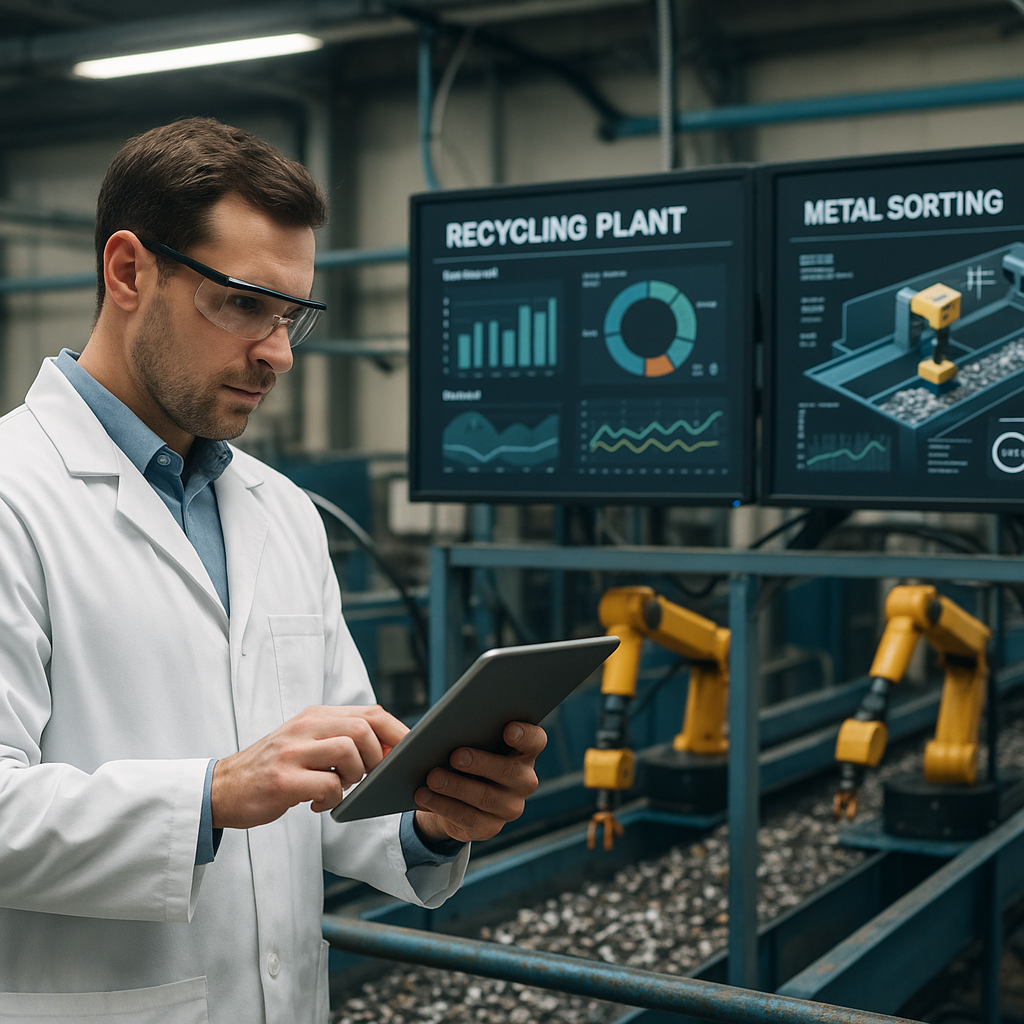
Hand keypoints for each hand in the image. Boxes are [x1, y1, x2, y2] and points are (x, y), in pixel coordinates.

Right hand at [211, 705, 407, 828]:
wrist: (223, 788)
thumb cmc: (275, 769)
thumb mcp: (307, 742)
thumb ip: (342, 739)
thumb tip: (390, 749)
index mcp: (316, 716)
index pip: (371, 713)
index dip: (396, 733)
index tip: (407, 753)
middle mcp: (305, 727)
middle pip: (364, 728)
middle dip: (377, 757)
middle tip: (367, 777)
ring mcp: (292, 752)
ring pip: (349, 751)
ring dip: (355, 777)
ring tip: (339, 788)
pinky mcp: (282, 779)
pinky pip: (328, 785)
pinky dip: (333, 800)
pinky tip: (318, 804)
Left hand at [412, 721, 546, 844]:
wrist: (455, 792)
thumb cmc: (465, 752)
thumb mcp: (470, 739)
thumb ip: (469, 730)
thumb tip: (446, 728)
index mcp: (524, 751)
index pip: (535, 741)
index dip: (525, 735)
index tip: (508, 729)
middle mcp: (524, 780)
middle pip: (508, 771)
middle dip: (480, 763)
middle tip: (455, 756)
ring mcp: (510, 807)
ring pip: (486, 798)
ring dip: (456, 787)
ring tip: (432, 777)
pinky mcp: (490, 827)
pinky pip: (468, 819)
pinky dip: (444, 806)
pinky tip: (425, 796)